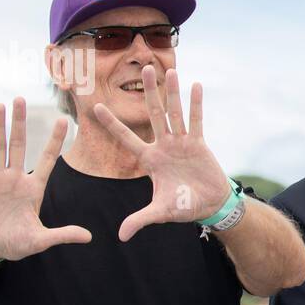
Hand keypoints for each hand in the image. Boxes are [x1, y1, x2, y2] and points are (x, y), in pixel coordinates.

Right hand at [0, 97, 90, 259]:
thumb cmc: (16, 244)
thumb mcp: (41, 240)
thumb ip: (63, 235)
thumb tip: (89, 237)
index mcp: (35, 188)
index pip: (48, 158)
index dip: (55, 140)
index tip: (63, 120)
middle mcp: (17, 178)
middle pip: (20, 144)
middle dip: (21, 122)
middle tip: (22, 98)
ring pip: (0, 147)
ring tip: (0, 105)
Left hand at [92, 65, 230, 241]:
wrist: (209, 206)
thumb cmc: (183, 207)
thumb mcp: (159, 212)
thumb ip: (140, 220)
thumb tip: (120, 236)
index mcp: (150, 160)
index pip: (126, 139)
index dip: (112, 124)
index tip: (96, 107)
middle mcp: (164, 146)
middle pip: (153, 114)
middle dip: (148, 92)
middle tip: (142, 68)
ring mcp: (181, 142)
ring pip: (175, 112)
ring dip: (172, 92)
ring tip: (169, 70)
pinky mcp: (199, 143)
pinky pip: (196, 121)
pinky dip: (196, 104)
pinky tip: (195, 86)